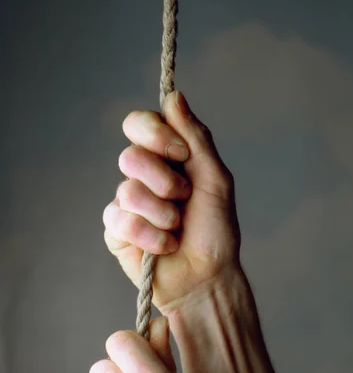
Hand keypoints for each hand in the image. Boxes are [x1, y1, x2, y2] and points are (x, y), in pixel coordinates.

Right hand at [103, 90, 240, 312]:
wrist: (207, 277)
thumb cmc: (215, 230)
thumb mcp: (215, 180)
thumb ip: (195, 138)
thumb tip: (174, 96)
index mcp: (166, 158)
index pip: (139, 124)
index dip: (155, 134)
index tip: (181, 155)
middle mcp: (143, 176)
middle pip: (130, 156)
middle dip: (163, 181)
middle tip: (183, 199)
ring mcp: (126, 204)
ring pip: (128, 191)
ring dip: (162, 214)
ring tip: (177, 229)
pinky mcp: (116, 231)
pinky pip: (120, 221)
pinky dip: (150, 236)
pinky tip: (164, 247)